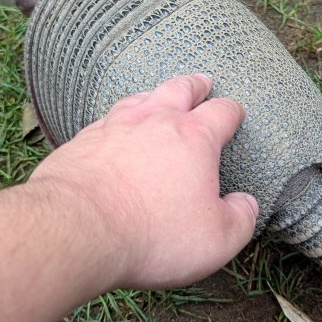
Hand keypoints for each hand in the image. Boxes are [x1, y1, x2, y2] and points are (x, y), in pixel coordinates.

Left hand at [27, 75, 258, 290]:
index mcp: (194, 138)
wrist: (75, 229)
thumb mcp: (216, 240)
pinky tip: (113, 130)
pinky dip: (116, 121)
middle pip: (178, 90)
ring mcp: (114, 127)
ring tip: (157, 97)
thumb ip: (239, 219)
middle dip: (194, 85)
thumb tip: (246, 204)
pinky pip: (105, 121)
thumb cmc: (152, 234)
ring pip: (139, 98)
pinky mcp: (82, 142)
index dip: (232, 111)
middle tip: (202, 81)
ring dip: (153, 96)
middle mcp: (154, 121)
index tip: (236, 112)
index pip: (221, 113)